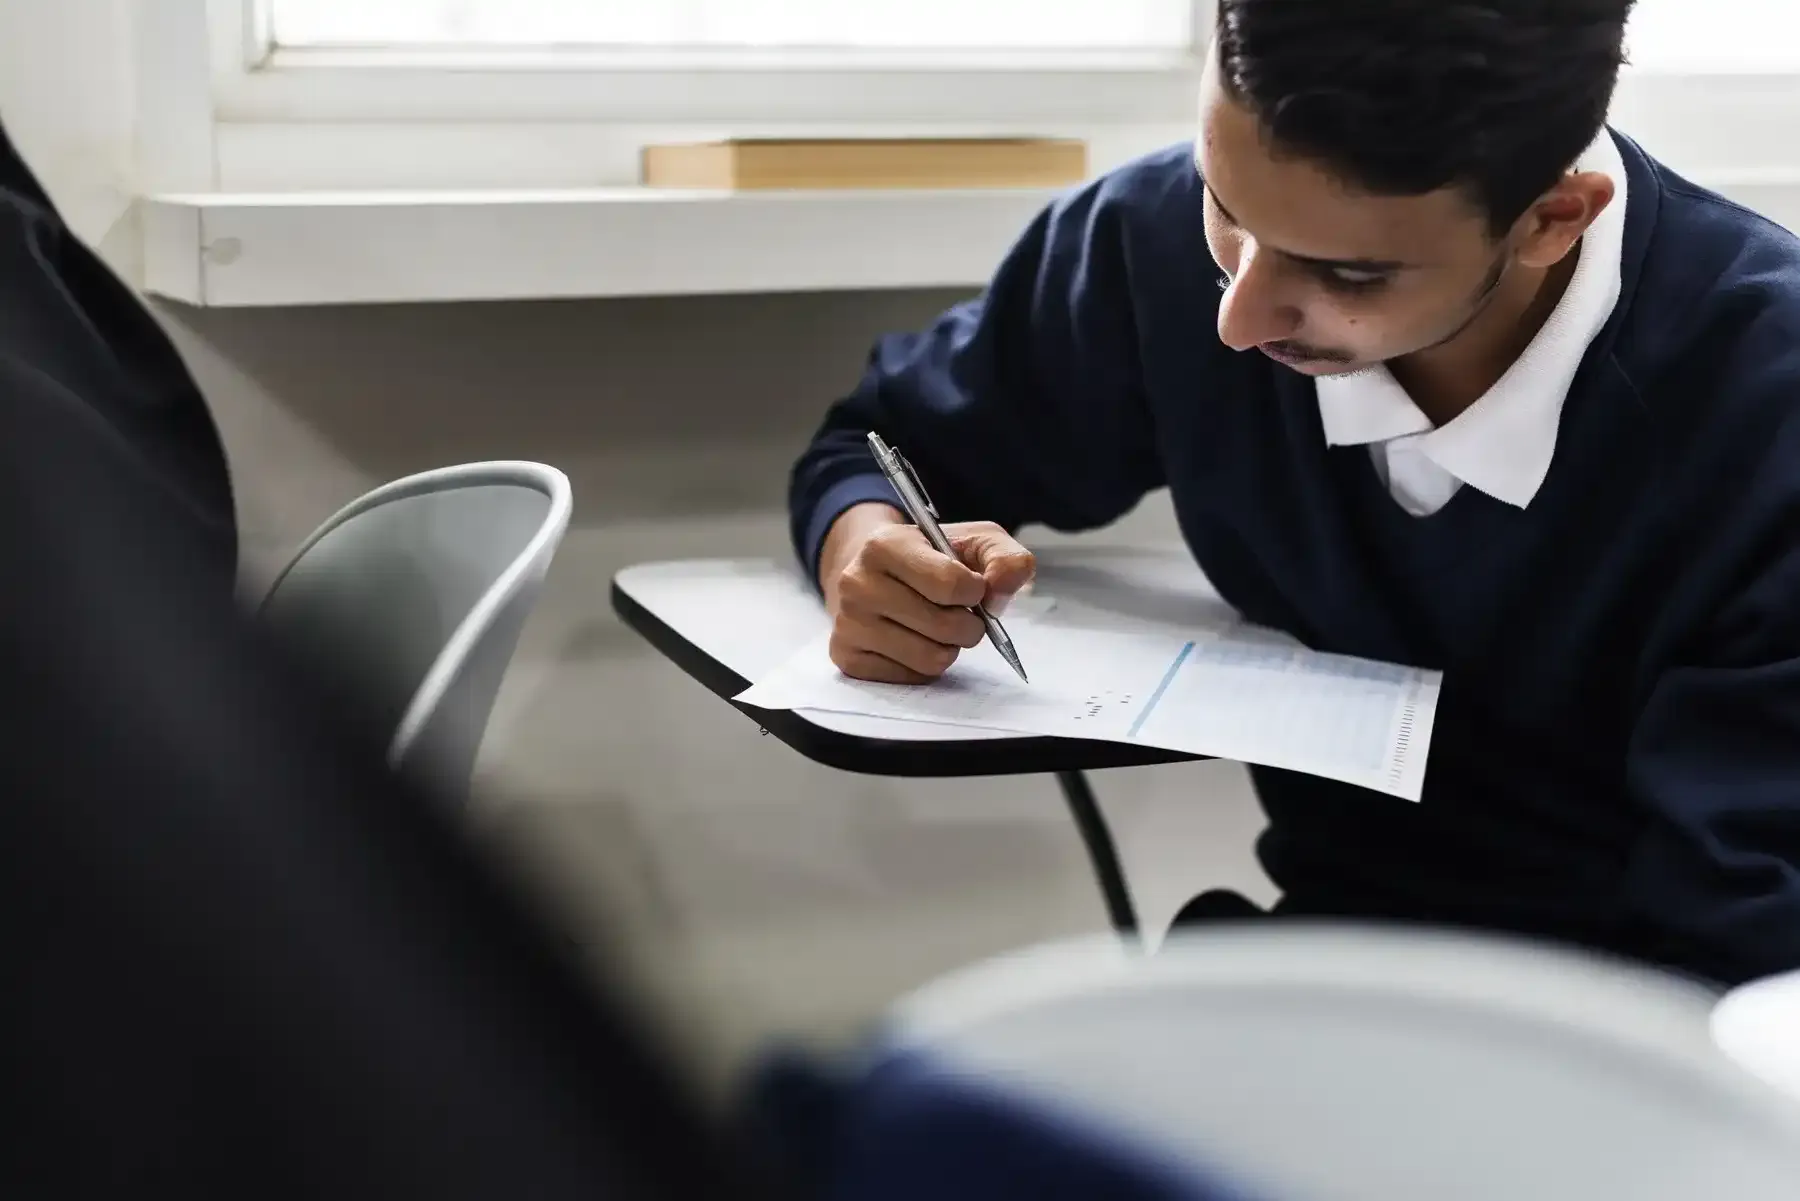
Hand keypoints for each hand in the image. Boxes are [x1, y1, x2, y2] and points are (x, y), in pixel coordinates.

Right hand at [820, 507, 1035, 683]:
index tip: (972, 587)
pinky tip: (915, 641)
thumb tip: (1004, 588)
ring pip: (930, 659)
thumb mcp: (973, 542)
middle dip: (970, 625)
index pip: (951, 583)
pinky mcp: (847, 658)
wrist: (873, 572)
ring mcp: (848, 624)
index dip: (977, 591)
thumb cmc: (930, 558)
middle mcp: (857, 583)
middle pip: (945, 626)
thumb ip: (1005, 558)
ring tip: (938, 628)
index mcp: (885, 545)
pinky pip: (912, 678)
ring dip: (949, 648)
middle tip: (962, 614)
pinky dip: (925, 666)